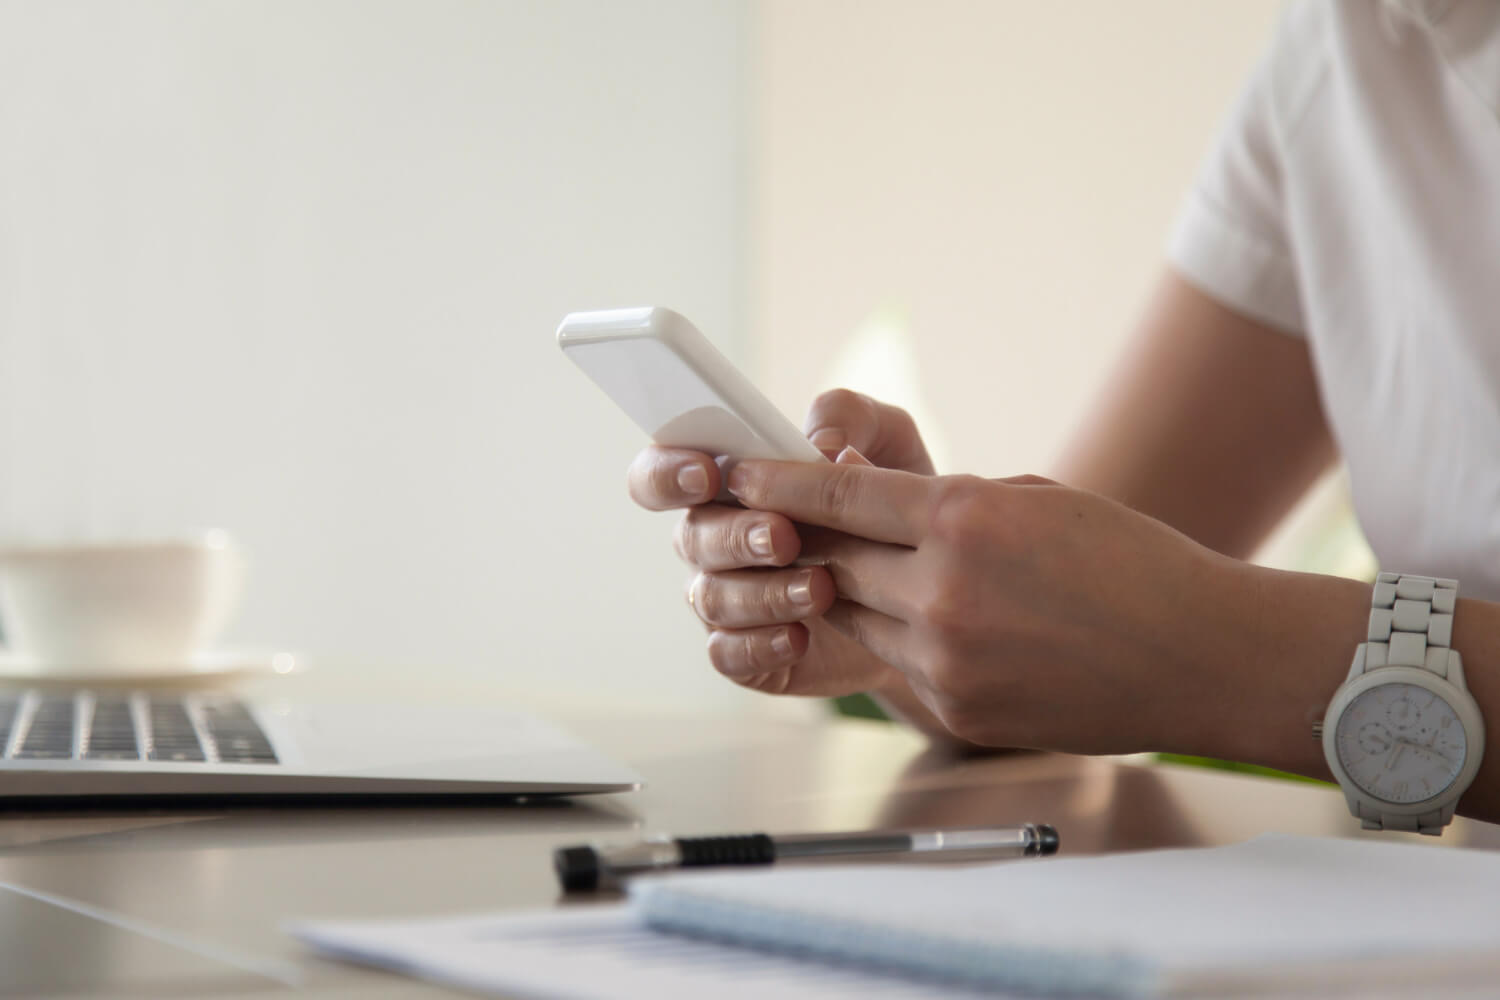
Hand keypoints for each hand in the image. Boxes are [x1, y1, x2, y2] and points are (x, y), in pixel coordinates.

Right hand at [626, 390, 934, 696]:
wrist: (930, 588)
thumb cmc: (892, 502)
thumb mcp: (888, 442)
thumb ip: (850, 417)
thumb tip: (820, 443)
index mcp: (727, 483)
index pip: (661, 471)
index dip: (667, 473)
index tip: (706, 474)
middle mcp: (714, 540)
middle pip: (691, 537)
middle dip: (736, 536)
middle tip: (785, 536)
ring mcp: (727, 599)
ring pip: (712, 598)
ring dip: (762, 593)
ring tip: (819, 589)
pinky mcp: (748, 653)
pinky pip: (728, 653)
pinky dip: (761, 645)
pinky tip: (800, 636)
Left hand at [722, 458, 1251, 752]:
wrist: (1200, 655)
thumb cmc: (1131, 563)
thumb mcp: (1036, 500)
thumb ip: (951, 503)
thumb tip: (883, 507)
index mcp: (962, 519)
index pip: (838, 495)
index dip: (777, 482)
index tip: (736, 474)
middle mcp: (942, 590)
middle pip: (831, 561)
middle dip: (807, 542)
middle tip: (790, 527)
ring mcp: (945, 657)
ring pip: (857, 617)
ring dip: (856, 595)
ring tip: (887, 577)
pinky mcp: (955, 708)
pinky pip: (899, 665)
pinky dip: (905, 641)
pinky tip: (950, 628)